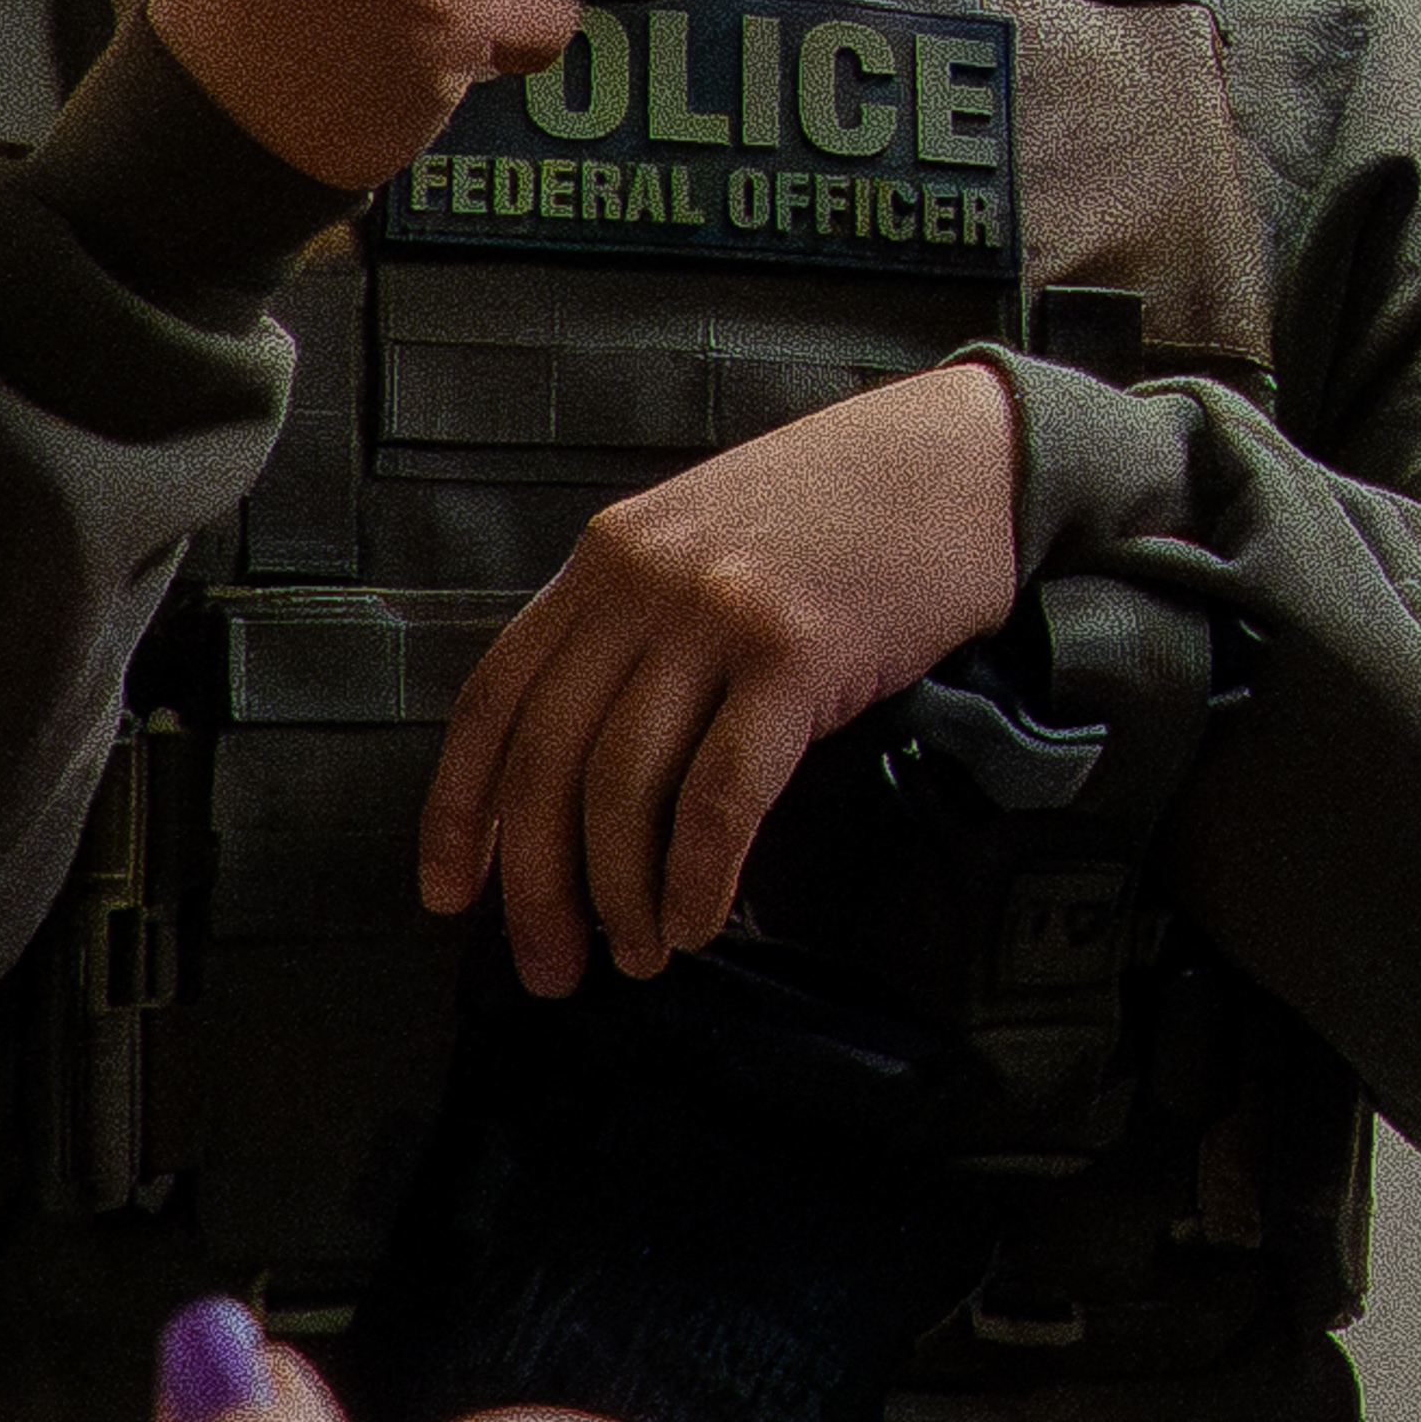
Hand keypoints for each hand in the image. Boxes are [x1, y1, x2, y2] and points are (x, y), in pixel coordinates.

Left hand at [419, 359, 1026, 991]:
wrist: (967, 454)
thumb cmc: (846, 506)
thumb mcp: (706, 537)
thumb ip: (637, 624)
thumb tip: (584, 772)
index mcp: (609, 556)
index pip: (494, 700)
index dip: (459, 812)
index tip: (453, 894)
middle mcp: (645, 581)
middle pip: (549, 762)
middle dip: (538, 889)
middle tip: (552, 967)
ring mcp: (717, 615)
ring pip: (625, 789)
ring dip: (621, 898)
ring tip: (638, 953)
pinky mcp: (796, 654)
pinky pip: (719, 795)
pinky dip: (697, 877)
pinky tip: (699, 917)